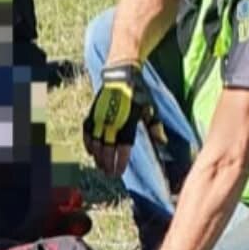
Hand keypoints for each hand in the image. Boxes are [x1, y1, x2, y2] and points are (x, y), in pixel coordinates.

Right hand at [84, 61, 144, 176]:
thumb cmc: (138, 93)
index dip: (120, 163)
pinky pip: (86, 133)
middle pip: (107, 151)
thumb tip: (162, 142)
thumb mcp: (150, 108)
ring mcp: (100, 119)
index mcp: (128, 123)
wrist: (121, 76)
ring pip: (95, 145)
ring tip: (100, 166)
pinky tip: (91, 152)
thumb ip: (155, 127)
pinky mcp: (92, 114)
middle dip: (107, 164)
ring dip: (98, 158)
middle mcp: (112, 124)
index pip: (122, 149)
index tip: (119, 172)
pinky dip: (88, 144)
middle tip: (109, 173)